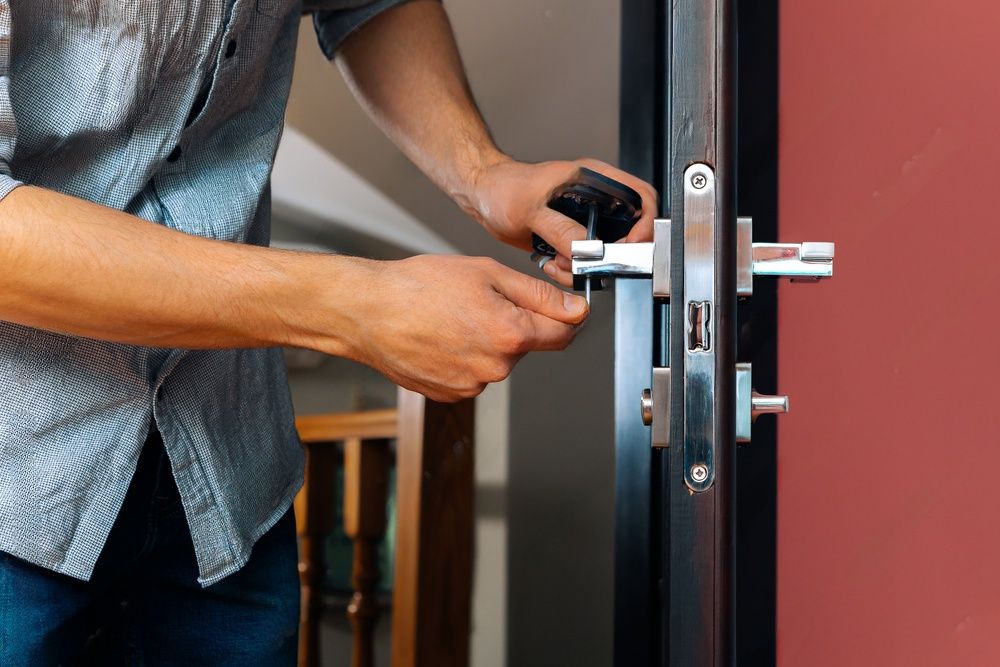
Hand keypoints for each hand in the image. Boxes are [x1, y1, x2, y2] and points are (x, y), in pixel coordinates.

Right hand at [331, 255, 588, 401]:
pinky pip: (471, 374)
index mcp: (510, 335)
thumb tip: (576, 310)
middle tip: (475, 301)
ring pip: (496, 361)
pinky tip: (439, 338)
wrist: (367, 312)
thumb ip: (538, 295)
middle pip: (525, 347)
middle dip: (512, 325)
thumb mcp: (487, 273)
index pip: (563, 335)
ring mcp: (471, 385)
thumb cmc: (419, 286)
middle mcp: (495, 368)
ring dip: (485, 342)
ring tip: (450, 319)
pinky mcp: (450, 395)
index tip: (556, 307)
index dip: (563, 316)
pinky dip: (462, 357)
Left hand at [464, 156, 657, 286]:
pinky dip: (574, 268)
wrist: (485, 196)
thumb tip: (585, 247)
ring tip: (562, 264)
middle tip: (591, 262)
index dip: (645, 224)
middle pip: (629, 230)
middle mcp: (595, 198)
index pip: (641, 197)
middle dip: (613, 253)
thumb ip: (558, 228)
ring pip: (607, 250)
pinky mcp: (573, 236)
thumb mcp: (530, 208)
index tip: (631, 244)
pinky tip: (554, 264)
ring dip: (589, 265)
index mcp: (593, 179)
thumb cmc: (504, 187)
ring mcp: (585, 218)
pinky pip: (587, 258)